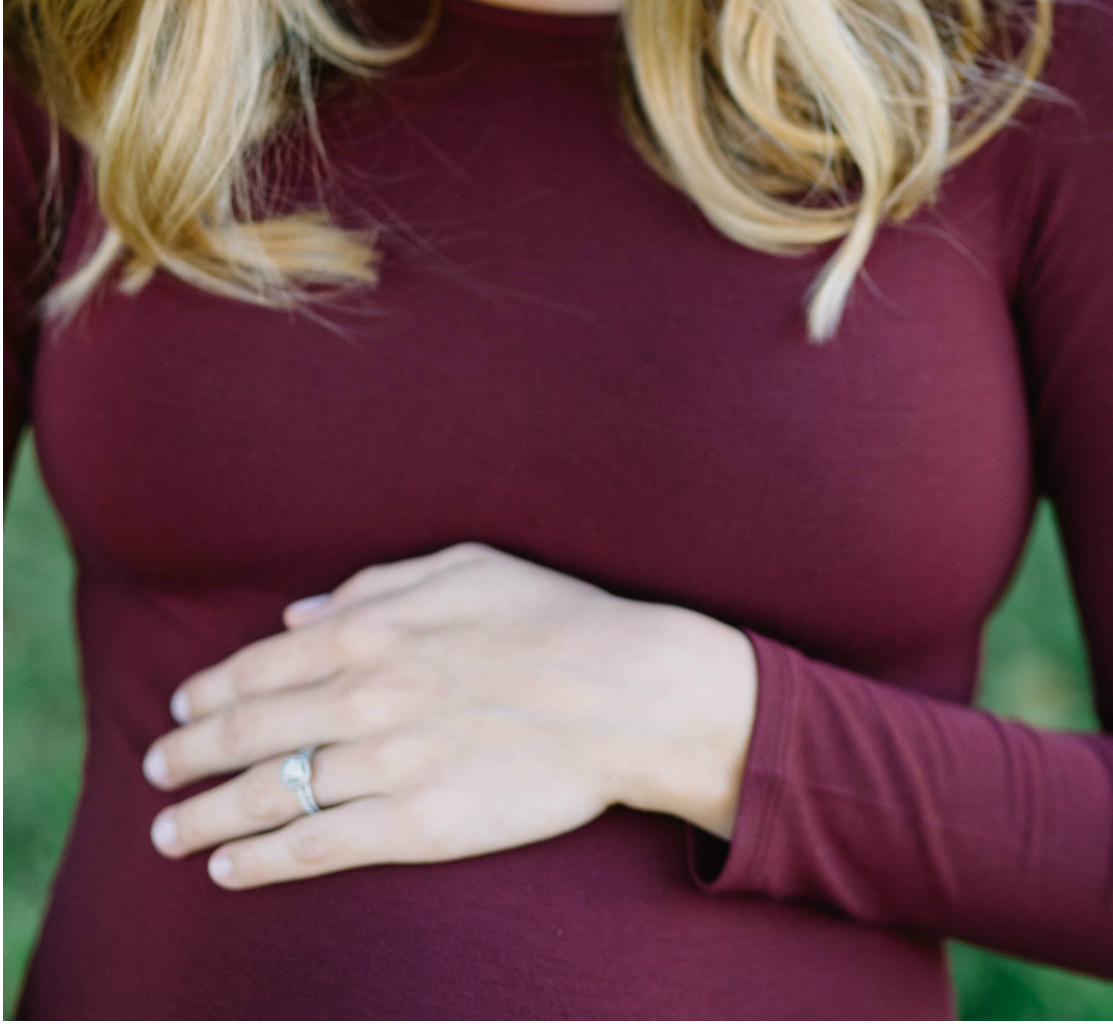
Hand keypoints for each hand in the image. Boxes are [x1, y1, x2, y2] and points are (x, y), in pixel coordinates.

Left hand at [141, 543, 757, 889]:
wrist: (632, 692)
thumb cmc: (562, 619)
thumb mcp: (472, 568)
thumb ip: (378, 585)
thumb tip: (302, 615)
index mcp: (374, 631)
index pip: (260, 666)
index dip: (211, 691)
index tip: (184, 707)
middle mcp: (364, 697)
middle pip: (247, 732)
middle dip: (188, 754)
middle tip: (157, 768)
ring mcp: (385, 765)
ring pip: (266, 794)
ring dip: (203, 815)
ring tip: (170, 832)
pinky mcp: (415, 824)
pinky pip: (315, 847)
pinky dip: (259, 860)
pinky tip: (227, 868)